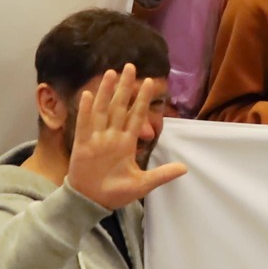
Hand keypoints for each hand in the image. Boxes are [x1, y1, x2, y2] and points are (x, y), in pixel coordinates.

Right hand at [64, 67, 185, 207]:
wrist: (92, 202)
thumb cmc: (115, 193)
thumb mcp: (142, 185)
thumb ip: (162, 175)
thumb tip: (185, 168)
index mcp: (127, 143)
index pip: (137, 116)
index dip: (142, 100)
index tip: (150, 82)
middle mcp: (112, 136)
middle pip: (119, 107)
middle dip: (125, 87)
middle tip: (130, 66)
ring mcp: (97, 138)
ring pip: (102, 110)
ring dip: (106, 92)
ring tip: (111, 73)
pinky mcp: (82, 145)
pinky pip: (84, 124)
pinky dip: (85, 110)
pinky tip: (88, 95)